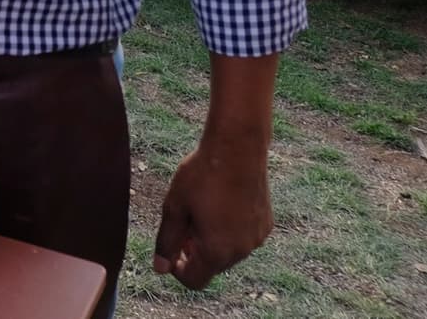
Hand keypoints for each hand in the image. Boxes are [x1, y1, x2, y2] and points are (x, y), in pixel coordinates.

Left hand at [154, 139, 273, 289]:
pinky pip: (243, 238)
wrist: (238, 147)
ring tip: (201, 210)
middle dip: (194, 252)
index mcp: (217, 251)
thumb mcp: (174, 207)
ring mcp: (257, 238)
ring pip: (229, 252)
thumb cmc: (202, 175)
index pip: (194, 280)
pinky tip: (221, 204)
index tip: (172, 248)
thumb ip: (166, 240)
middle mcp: (242, 251)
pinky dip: (230, 231)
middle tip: (184, 223)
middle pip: (211, 267)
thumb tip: (160, 268)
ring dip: (212, 241)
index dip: (177, 270)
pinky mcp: (266, 223)